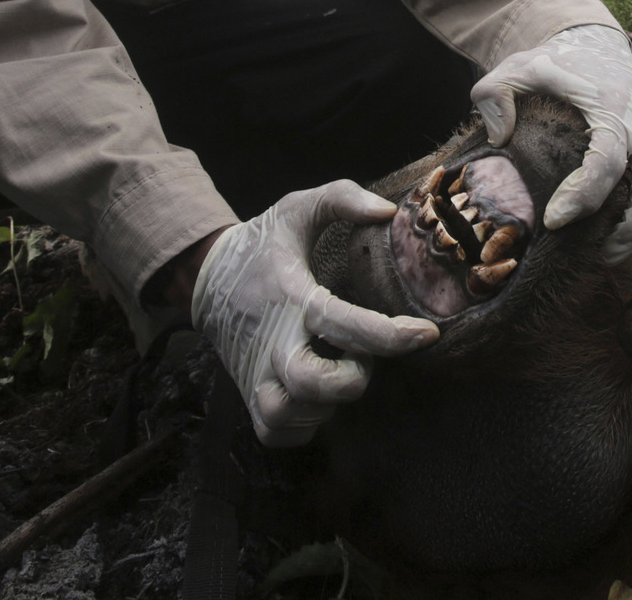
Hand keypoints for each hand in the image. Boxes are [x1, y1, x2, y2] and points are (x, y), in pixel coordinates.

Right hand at [189, 182, 439, 446]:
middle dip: (351, 378)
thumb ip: (342, 198)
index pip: (342, 325)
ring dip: (328, 404)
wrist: (205, 276)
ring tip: (337, 371)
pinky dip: (304, 426)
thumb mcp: (298, 208)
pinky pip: (279, 433)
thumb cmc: (262, 245)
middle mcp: (272, 345)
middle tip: (362, 359)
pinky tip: (318, 398)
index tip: (426, 334)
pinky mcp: (250, 396)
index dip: (390, 336)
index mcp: (292, 299)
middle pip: (312, 384)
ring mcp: (257, 376)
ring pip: (293, 416)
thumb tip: (387, 211)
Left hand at [470, 24, 631, 263]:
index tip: (554, 222)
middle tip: (597, 253)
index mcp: (608, 102)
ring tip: (615, 245)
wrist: (597, 44)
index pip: (607, 159)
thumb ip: (493, 93)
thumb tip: (498, 138)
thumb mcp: (516, 67)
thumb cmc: (554, 62)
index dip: (583, 196)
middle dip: (631, 229)